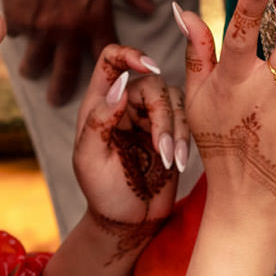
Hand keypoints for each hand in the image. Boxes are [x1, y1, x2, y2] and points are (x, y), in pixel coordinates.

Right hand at [0, 0, 153, 105]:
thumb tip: (150, 8)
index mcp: (95, 17)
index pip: (105, 56)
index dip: (108, 70)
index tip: (105, 83)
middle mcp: (68, 30)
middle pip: (66, 71)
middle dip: (62, 90)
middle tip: (58, 101)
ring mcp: (41, 26)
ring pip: (37, 60)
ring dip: (35, 69)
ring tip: (31, 73)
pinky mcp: (17, 17)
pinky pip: (17, 35)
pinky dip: (18, 35)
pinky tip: (18, 36)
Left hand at [72, 43, 182, 261]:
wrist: (130, 221)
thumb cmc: (103, 193)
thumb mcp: (90, 158)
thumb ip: (99, 120)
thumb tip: (121, 84)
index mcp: (99, 103)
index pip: (111, 59)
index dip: (130, 54)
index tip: (149, 67)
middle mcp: (126, 104)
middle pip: (152, 83)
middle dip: (163, 116)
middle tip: (162, 152)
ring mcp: (150, 117)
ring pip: (174, 100)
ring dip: (176, 132)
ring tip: (171, 162)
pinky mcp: (171, 132)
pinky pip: (186, 119)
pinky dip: (184, 140)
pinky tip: (178, 163)